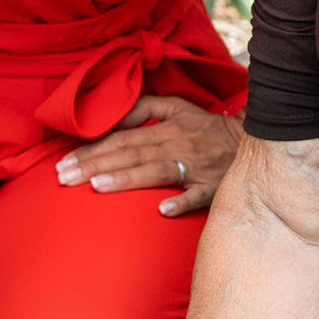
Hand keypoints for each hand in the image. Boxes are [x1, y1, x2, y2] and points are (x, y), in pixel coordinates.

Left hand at [55, 94, 243, 215]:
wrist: (254, 141)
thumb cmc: (207, 128)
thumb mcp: (178, 107)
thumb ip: (144, 107)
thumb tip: (112, 117)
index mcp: (166, 127)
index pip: (122, 138)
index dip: (92, 149)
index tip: (64, 163)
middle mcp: (177, 145)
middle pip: (131, 153)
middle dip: (95, 164)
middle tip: (64, 178)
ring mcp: (195, 168)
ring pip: (156, 172)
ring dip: (126, 178)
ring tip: (97, 186)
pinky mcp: (213, 188)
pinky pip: (197, 196)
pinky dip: (181, 202)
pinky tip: (162, 210)